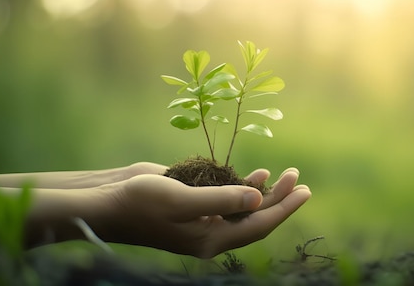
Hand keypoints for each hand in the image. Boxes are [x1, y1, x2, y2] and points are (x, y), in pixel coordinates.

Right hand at [99, 167, 310, 257]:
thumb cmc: (140, 203)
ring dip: (263, 190)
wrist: (107, 200)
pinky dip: (242, 185)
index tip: (305, 192)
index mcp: (210, 239)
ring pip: (243, 206)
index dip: (284, 209)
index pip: (258, 225)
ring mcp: (203, 216)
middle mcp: (210, 230)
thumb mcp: (182, 200)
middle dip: (278, 198)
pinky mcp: (194, 200)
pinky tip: (256, 174)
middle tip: (298, 178)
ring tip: (283, 173)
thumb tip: (258, 198)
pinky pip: (227, 195)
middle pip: (254, 216)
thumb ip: (222, 199)